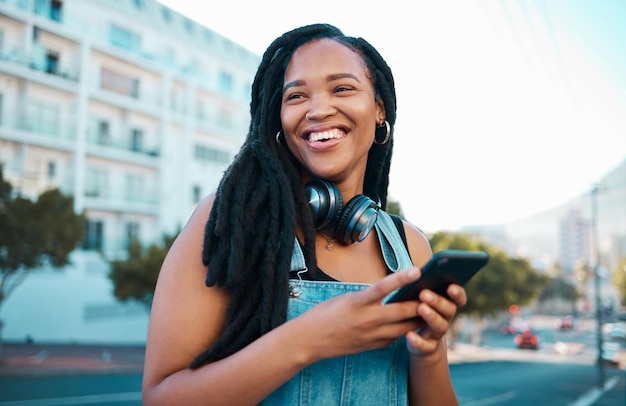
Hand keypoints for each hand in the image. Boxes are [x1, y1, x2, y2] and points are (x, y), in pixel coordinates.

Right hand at [295, 267, 426, 361]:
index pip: (382, 287)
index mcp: (357, 303)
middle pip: (401, 311)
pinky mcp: (372, 346)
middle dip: (421, 303)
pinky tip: (412, 322)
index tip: (417, 270)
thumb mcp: (345, 298)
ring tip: (431, 308)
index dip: (401, 278)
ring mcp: (371, 336)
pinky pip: (395, 337)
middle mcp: (366, 320)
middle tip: (435, 294)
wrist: (309, 340)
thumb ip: (368, 296)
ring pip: (404, 328)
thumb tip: (390, 290)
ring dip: (418, 318)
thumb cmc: (325, 314)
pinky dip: (405, 329)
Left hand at [404, 284, 466, 356]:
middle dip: (438, 301)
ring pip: (440, 326)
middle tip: (424, 293)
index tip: (451, 287)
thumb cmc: (417, 309)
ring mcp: (437, 333)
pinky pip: (426, 346)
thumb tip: (415, 270)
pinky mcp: (428, 347)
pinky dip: (418, 341)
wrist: (416, 340)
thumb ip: (423, 285)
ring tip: (420, 308)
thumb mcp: (420, 297)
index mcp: (446, 304)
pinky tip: (409, 334)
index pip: (459, 298)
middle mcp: (445, 318)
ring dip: (431, 317)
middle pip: (449, 310)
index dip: (458, 293)